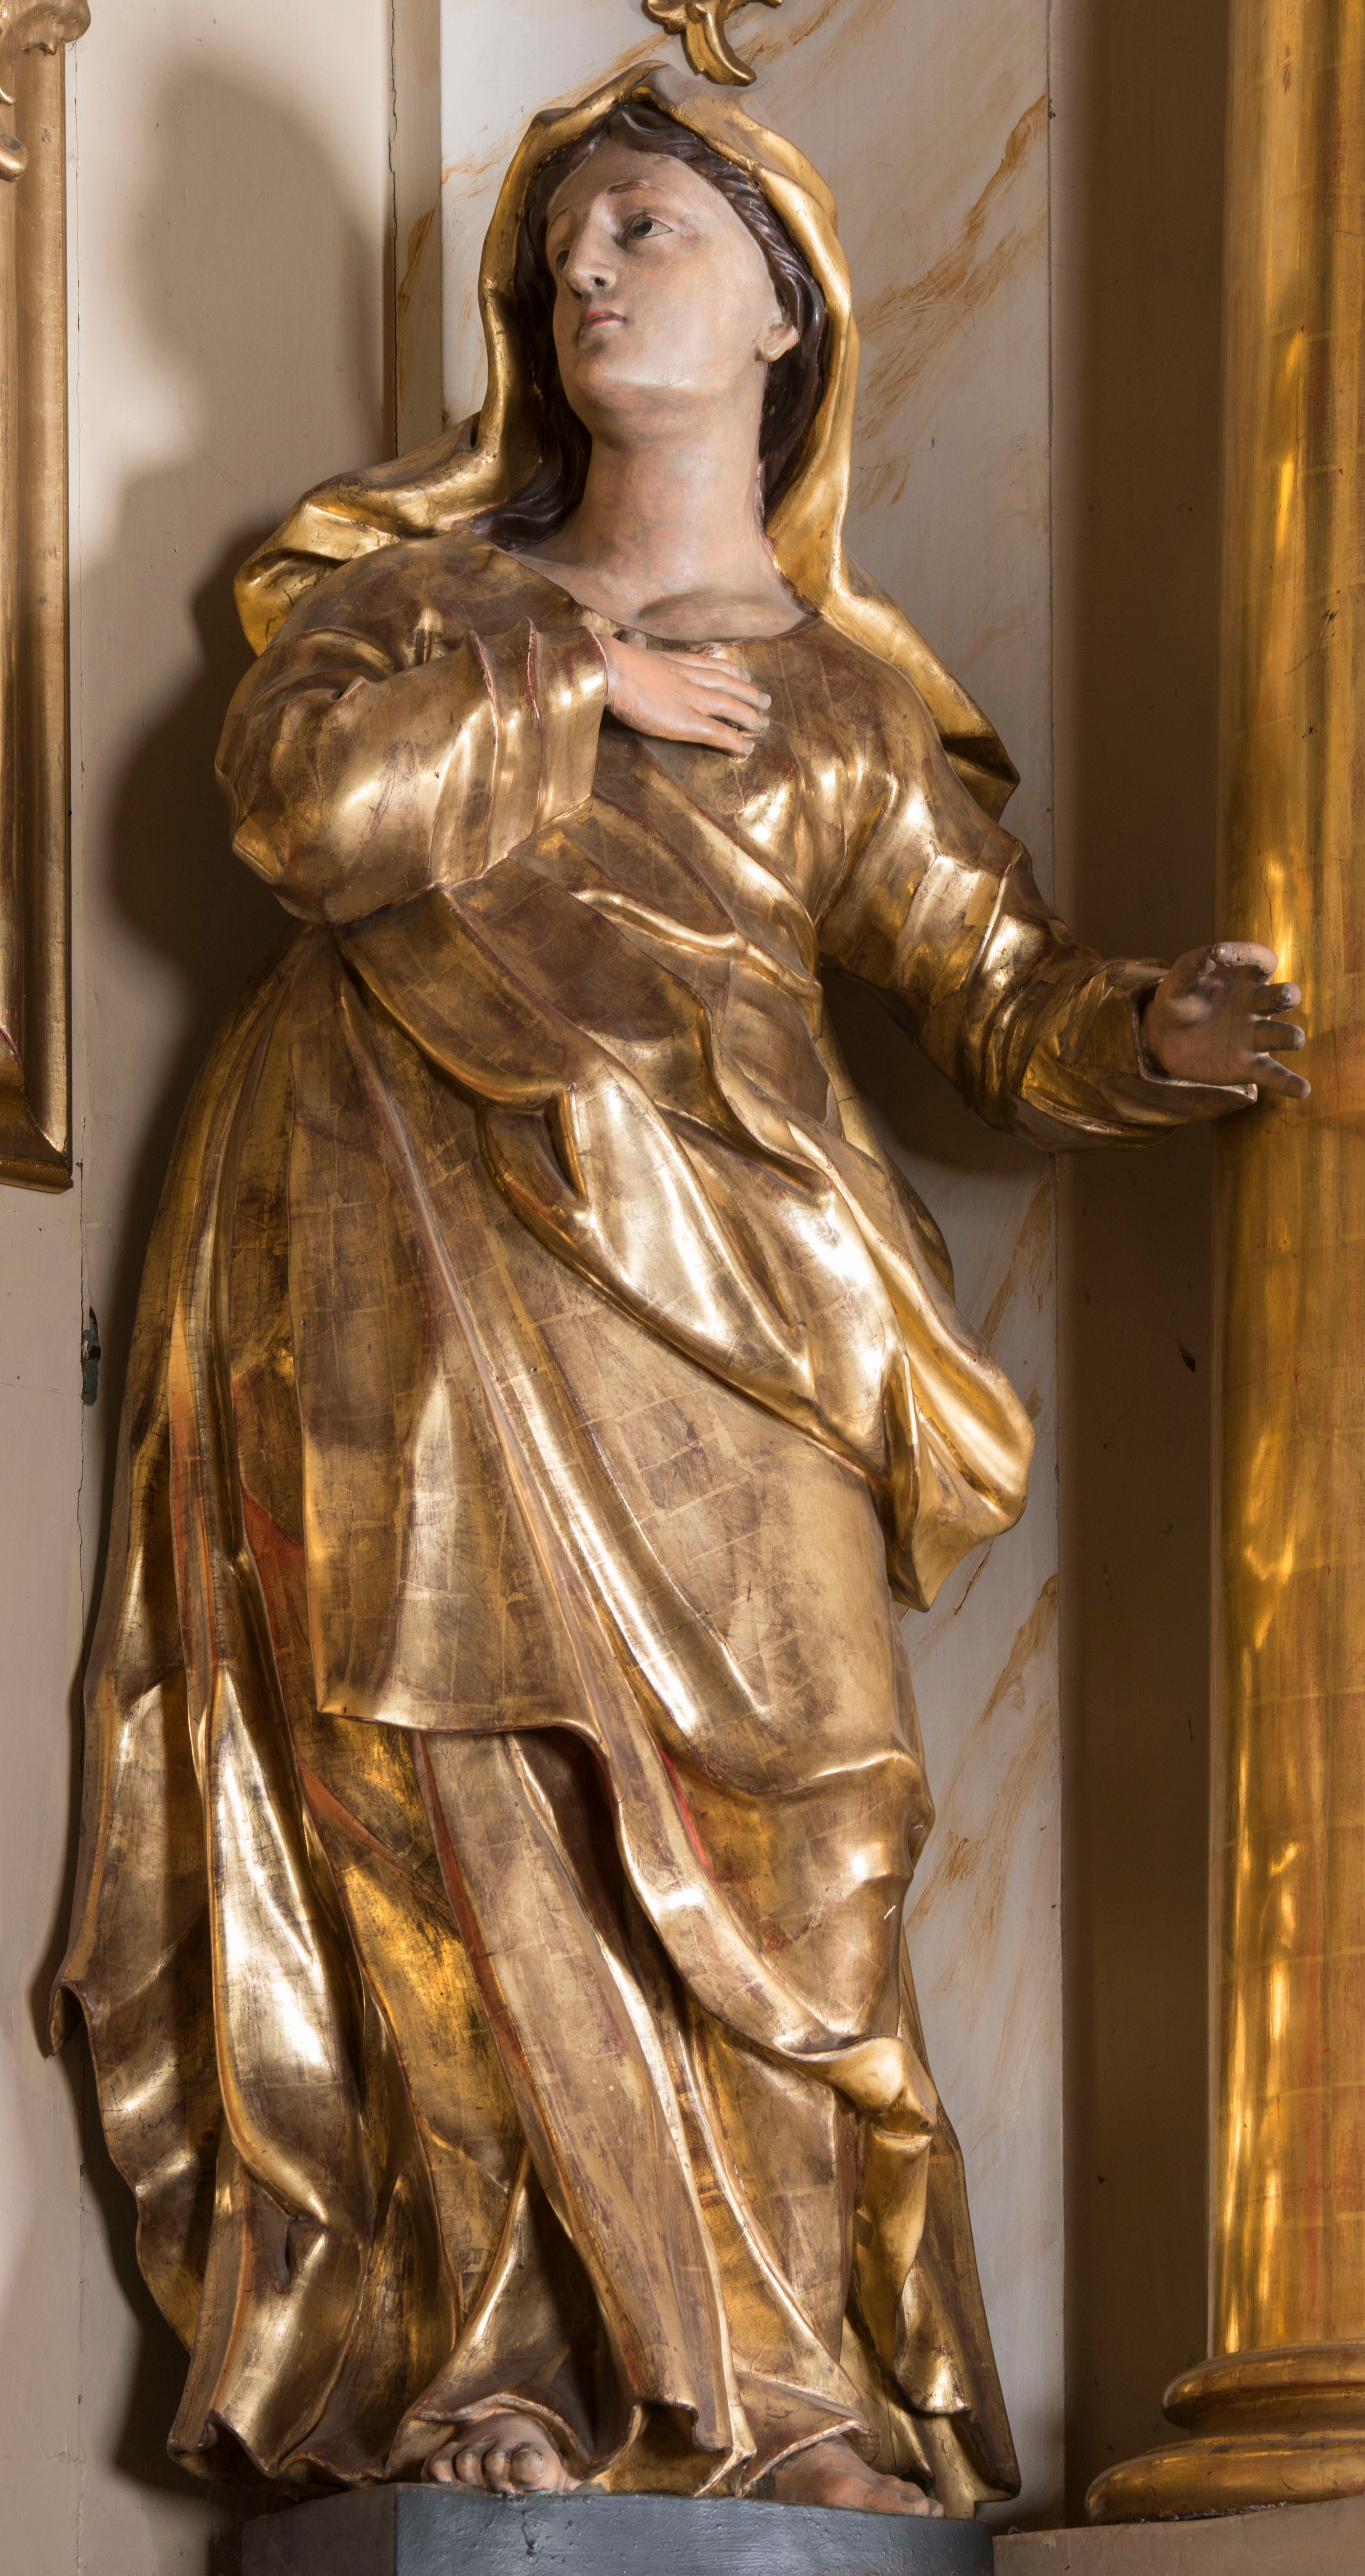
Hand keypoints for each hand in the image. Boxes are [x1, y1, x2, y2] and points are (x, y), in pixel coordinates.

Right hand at [598, 634, 769, 754]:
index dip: (730, 670)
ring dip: (749, 716)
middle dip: (749, 692)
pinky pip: (718, 732)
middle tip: (766, 700)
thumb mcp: (628, 648)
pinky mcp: (686, 722)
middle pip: (727, 684)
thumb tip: (628, 639)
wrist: (608, 667)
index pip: (710, 664)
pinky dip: (734, 740)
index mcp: (674, 661)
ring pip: (730, 706)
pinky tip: (746, 748)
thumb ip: (636, 648)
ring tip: (764, 725)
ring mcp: (690, 699)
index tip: (744, 673)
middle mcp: (689, 677)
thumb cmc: (609, 661)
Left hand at [1142, 941, 1308, 1098]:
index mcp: (1246, 980)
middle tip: (1284, 996)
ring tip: (1295, 1039)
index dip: (1248, 954)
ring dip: (1291, 1036)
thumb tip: (1214, 951)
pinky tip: (1303, 1090)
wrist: (1163, 1038)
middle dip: (1288, 995)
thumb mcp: (1180, 979)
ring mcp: (1256, 1036)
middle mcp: (1258, 1005)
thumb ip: (1194, 964)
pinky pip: (1274, 1074)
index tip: (1219, 953)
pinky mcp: (1249, 1065)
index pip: (1263, 960)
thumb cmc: (1178, 1001)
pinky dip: (1289, 1082)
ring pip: (1283, 1034)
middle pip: (1284, 995)